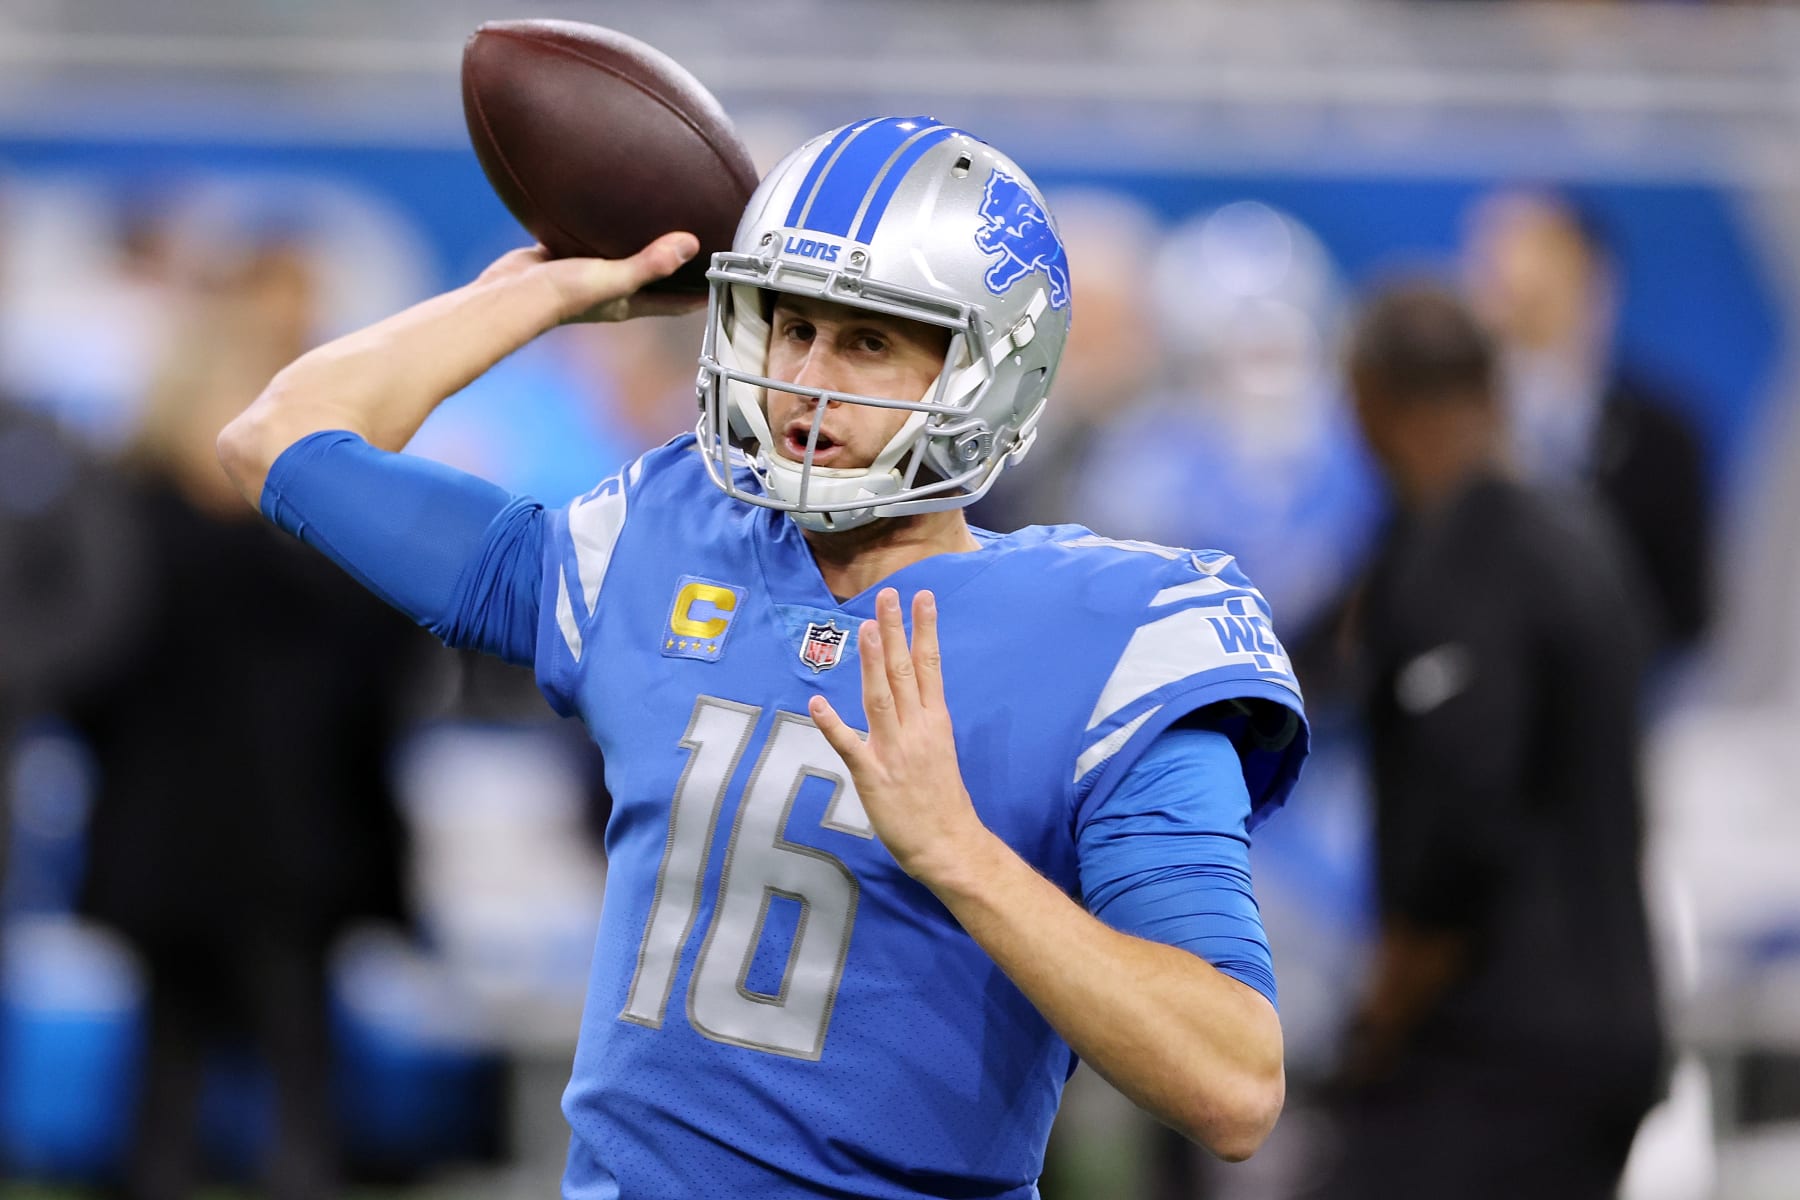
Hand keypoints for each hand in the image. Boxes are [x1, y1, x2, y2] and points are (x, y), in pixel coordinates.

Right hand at [475, 232, 705, 324]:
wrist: (507, 296)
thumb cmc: (559, 295)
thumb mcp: (611, 277)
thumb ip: (649, 263)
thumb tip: (692, 244)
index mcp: (630, 303)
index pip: (676, 302)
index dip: (701, 294)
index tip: (726, 278)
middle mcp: (612, 290)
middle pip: (654, 277)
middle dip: (676, 264)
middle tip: (700, 236)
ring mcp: (587, 273)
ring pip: (621, 253)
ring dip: (638, 239)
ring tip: (657, 210)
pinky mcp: (562, 256)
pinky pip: (587, 236)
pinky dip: (600, 224)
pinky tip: (603, 198)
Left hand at [810, 588, 988, 884]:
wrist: (949, 844)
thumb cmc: (942, 799)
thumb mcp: (940, 749)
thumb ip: (923, 719)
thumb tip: (911, 692)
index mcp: (934, 721)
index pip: (930, 665)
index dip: (925, 629)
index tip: (922, 597)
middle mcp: (916, 729)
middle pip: (904, 671)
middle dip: (896, 631)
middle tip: (888, 595)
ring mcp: (894, 750)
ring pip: (880, 698)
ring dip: (873, 663)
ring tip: (868, 628)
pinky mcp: (873, 776)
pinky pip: (849, 745)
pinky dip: (833, 724)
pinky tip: (817, 703)